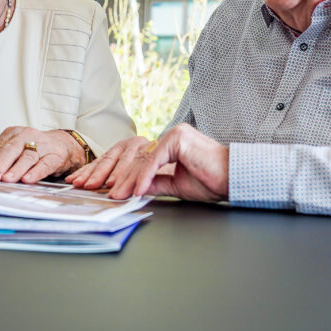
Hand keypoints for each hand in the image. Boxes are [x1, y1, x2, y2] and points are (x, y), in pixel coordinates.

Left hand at [0, 127, 84, 183]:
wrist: (62, 145)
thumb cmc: (34, 149)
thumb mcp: (16, 151)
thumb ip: (0, 161)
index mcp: (15, 133)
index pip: (0, 147)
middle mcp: (28, 136)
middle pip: (12, 149)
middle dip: (1, 164)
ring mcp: (43, 145)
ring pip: (28, 157)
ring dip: (16, 169)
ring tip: (7, 179)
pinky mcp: (55, 156)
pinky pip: (45, 165)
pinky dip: (35, 173)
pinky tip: (28, 179)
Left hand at [66, 124, 229, 201]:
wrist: (233, 179)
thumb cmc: (211, 181)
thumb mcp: (175, 185)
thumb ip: (155, 183)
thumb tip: (134, 189)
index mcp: (168, 145)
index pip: (135, 160)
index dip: (116, 174)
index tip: (100, 187)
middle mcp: (168, 137)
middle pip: (133, 158)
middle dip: (113, 175)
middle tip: (97, 190)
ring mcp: (173, 134)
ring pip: (141, 160)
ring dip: (127, 180)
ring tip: (116, 195)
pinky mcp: (177, 138)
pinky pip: (154, 161)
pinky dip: (144, 177)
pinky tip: (136, 191)